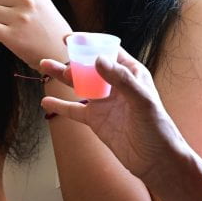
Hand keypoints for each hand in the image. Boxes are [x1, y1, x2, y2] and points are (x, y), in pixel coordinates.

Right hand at [39, 48, 186, 182]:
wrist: (156, 161)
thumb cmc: (157, 128)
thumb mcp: (142, 101)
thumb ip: (121, 79)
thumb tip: (98, 60)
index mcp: (130, 73)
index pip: (107, 51)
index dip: (89, 43)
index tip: (70, 39)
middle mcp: (115, 85)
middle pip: (89, 66)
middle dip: (72, 59)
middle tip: (55, 55)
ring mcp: (104, 102)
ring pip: (79, 84)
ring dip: (62, 75)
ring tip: (44, 65)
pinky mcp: (95, 120)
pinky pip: (74, 110)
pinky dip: (60, 105)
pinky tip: (46, 100)